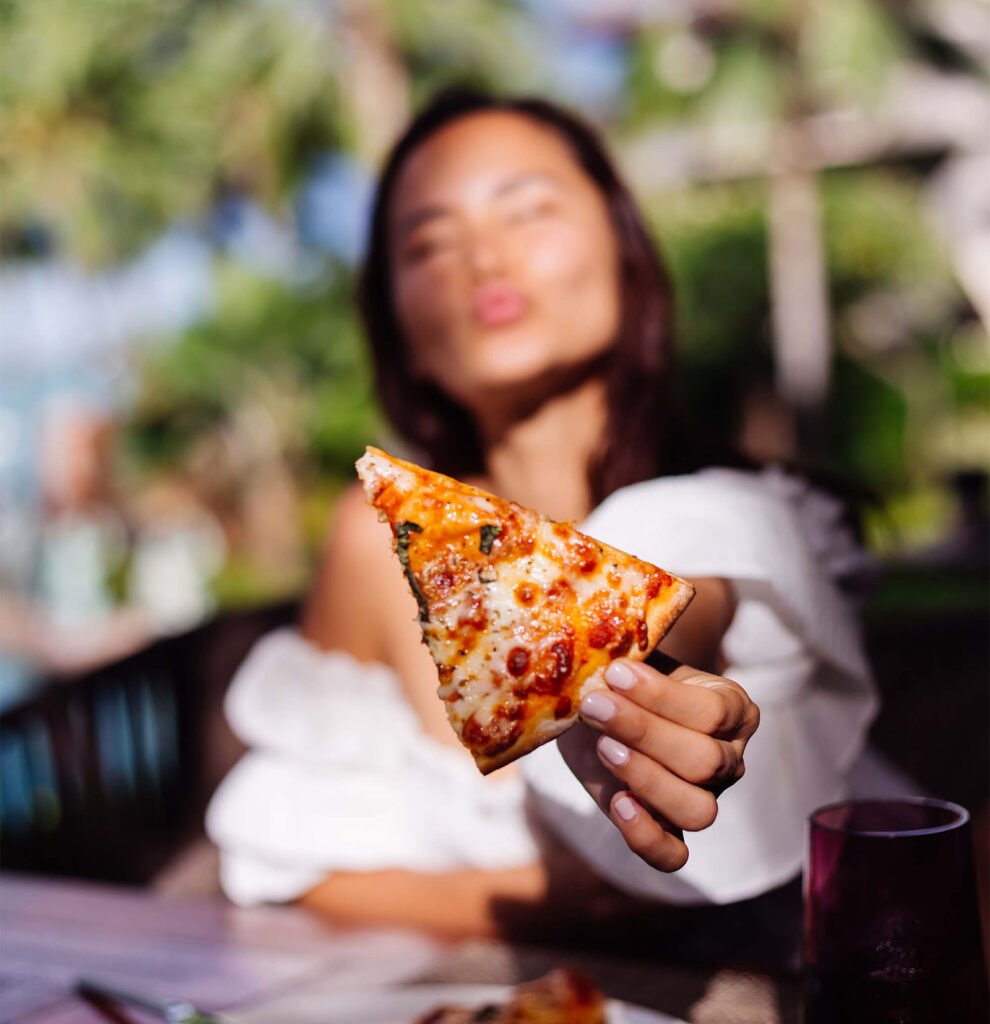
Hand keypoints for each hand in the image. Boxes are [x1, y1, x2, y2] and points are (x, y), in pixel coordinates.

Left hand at [557, 656, 759, 872]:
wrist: (598, 706)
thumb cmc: (620, 675)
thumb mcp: (629, 656)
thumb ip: (628, 647)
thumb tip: (602, 632)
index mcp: (731, 707)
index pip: (713, 712)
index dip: (663, 697)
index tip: (615, 673)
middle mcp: (727, 757)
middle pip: (705, 762)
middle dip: (644, 732)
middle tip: (595, 704)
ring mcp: (702, 798)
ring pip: (699, 811)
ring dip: (646, 778)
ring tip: (604, 747)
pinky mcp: (666, 830)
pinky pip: (673, 856)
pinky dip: (646, 836)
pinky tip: (617, 803)